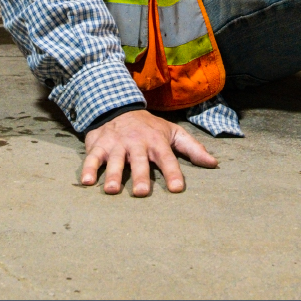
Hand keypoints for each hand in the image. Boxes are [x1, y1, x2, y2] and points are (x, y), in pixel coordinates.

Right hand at [80, 110, 216, 195]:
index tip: (177, 189)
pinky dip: (88, 168)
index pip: (167, 158)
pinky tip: (87, 182)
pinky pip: (92, 157)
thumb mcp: (173, 132)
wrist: (119, 106)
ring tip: (112, 191)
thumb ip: (193, 148)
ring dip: (113, 175)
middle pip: (139, 161)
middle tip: (142, 193)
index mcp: (156, 141)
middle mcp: (136, 142)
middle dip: (141, 176)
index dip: (172, 173)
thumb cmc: (150, 127)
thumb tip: (214, 164)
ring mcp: (117, 143)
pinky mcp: (99, 144)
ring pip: (115, 160)